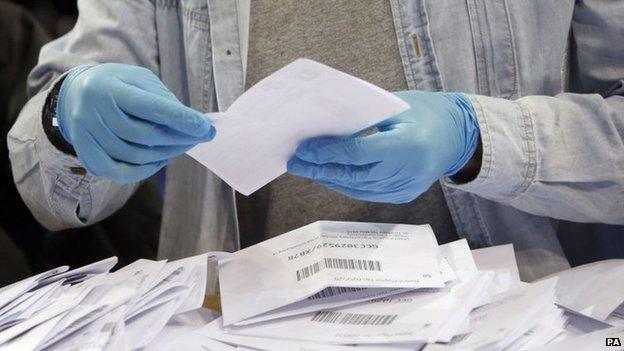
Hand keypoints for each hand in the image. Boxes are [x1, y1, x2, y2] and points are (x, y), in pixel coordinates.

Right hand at [56, 63, 214, 182]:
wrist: (76, 94)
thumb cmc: (119, 85)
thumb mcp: (140, 80)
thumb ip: (163, 99)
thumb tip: (193, 124)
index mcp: (108, 87)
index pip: (149, 107)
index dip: (180, 119)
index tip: (205, 126)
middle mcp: (92, 112)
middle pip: (144, 135)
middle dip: (179, 138)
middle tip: (201, 136)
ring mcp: (86, 136)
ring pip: (135, 155)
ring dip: (167, 153)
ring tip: (184, 144)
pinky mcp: (86, 154)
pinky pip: (119, 172)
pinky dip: (145, 171)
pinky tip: (161, 160)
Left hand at [287, 90, 478, 203]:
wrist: (459, 136)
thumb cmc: (426, 112)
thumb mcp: (395, 107)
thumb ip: (363, 121)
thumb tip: (326, 131)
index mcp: (406, 144)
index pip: (356, 153)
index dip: (326, 152)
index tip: (304, 148)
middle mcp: (406, 171)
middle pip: (352, 175)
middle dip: (320, 169)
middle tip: (295, 163)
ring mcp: (406, 187)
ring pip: (357, 188)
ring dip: (329, 179)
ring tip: (307, 169)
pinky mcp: (403, 195)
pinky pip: (367, 193)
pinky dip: (346, 184)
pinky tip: (329, 176)